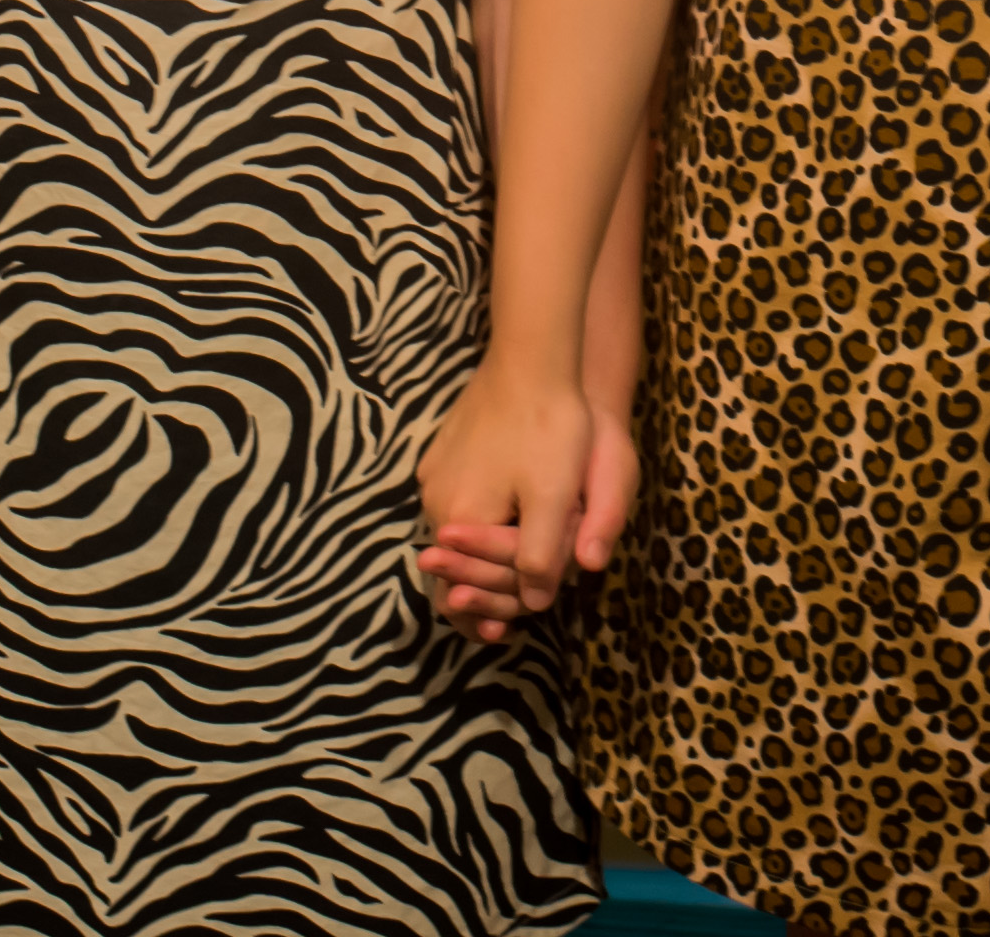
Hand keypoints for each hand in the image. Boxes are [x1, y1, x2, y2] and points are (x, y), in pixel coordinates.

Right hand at [414, 364, 602, 638]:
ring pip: (456, 528)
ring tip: (509, 563)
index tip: (501, 633)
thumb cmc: (548, 428)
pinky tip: (501, 513)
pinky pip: (456, 498)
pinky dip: (475, 517)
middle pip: (454, 560)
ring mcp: (434, 472)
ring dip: (478, 549)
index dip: (479, 616)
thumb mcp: (554, 498)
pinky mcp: (442, 450)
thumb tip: (536, 602)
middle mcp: (435, 500)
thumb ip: (540, 555)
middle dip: (479, 585)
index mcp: (458, 518)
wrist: (531, 356)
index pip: (457, 588)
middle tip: (504, 611)